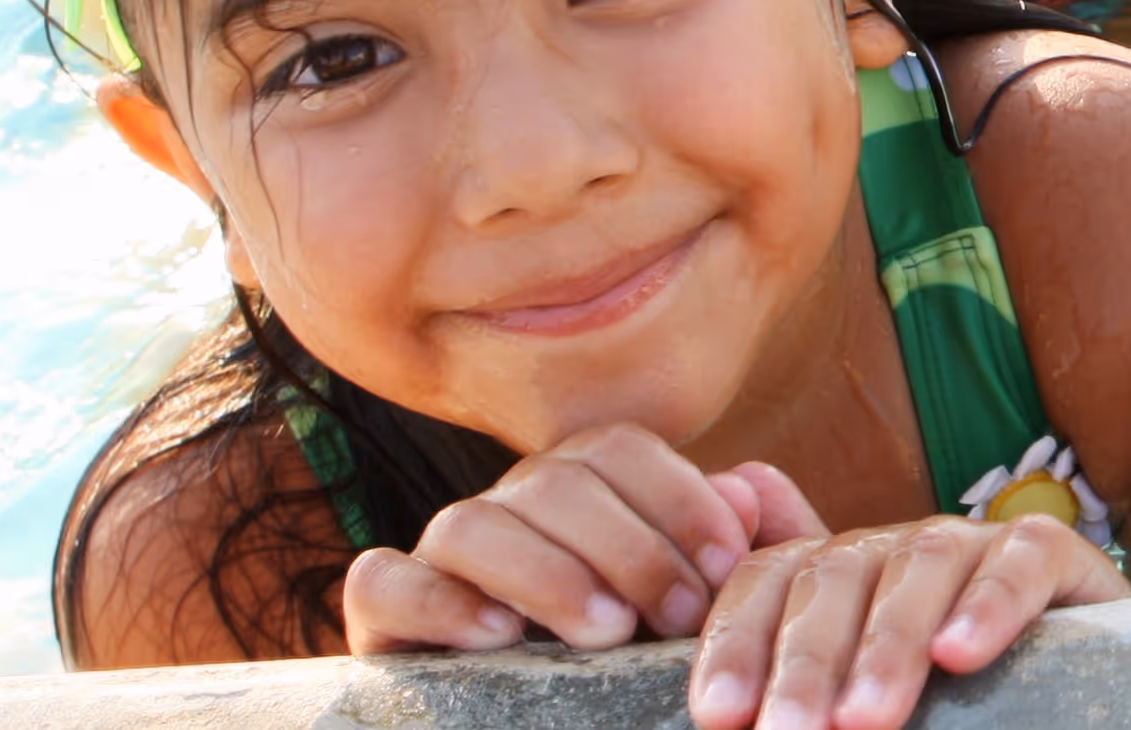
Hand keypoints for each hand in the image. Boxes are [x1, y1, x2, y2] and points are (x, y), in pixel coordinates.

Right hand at [342, 427, 825, 654]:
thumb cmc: (634, 682)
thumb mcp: (690, 622)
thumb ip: (723, 557)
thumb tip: (747, 489)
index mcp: (574, 493)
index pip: (615, 449)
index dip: (675, 495)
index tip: (726, 565)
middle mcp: (505, 511)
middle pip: (553, 480)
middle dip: (629, 543)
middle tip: (680, 615)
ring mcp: (438, 560)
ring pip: (470, 521)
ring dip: (547, 569)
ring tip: (607, 630)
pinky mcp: (384, 620)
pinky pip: (382, 581)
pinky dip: (436, 599)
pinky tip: (498, 635)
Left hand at [690, 512, 1130, 729]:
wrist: (1075, 677)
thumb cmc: (952, 697)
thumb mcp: (859, 679)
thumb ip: (790, 647)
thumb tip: (710, 630)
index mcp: (840, 572)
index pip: (770, 577)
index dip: (736, 638)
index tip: (717, 716)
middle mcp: (896, 546)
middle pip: (834, 576)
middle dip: (805, 662)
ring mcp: (973, 542)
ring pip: (918, 567)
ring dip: (887, 645)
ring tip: (864, 721)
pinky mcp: (1052, 553)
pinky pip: (1020, 560)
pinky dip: (989, 603)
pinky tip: (962, 656)